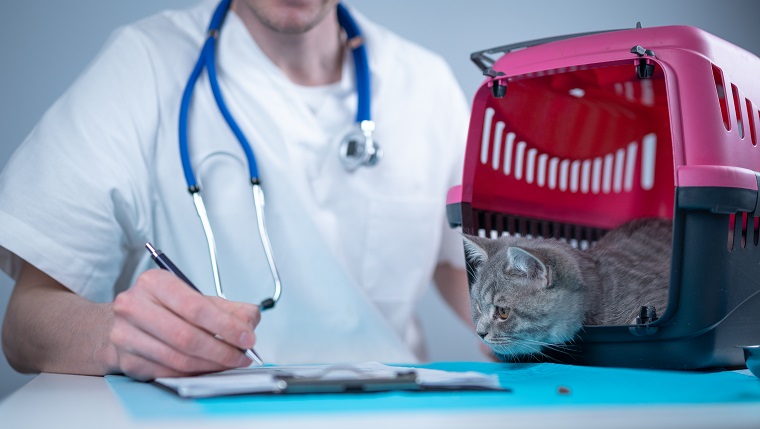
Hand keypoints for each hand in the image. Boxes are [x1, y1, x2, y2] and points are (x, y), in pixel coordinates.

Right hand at [110, 269, 260, 379]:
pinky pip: (168, 373)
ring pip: (178, 359)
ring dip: (210, 365)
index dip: (226, 326)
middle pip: (186, 336)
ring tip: (229, 363)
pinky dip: (194, 374)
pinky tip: (207, 368)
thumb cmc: (164, 307)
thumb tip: (249, 322)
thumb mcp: (196, 297)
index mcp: (155, 283)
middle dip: (221, 350)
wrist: (125, 321)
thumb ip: (228, 308)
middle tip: (242, 356)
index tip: (247, 337)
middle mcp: (134, 306)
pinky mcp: (128, 361)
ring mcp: (126, 335)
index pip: (196, 307)